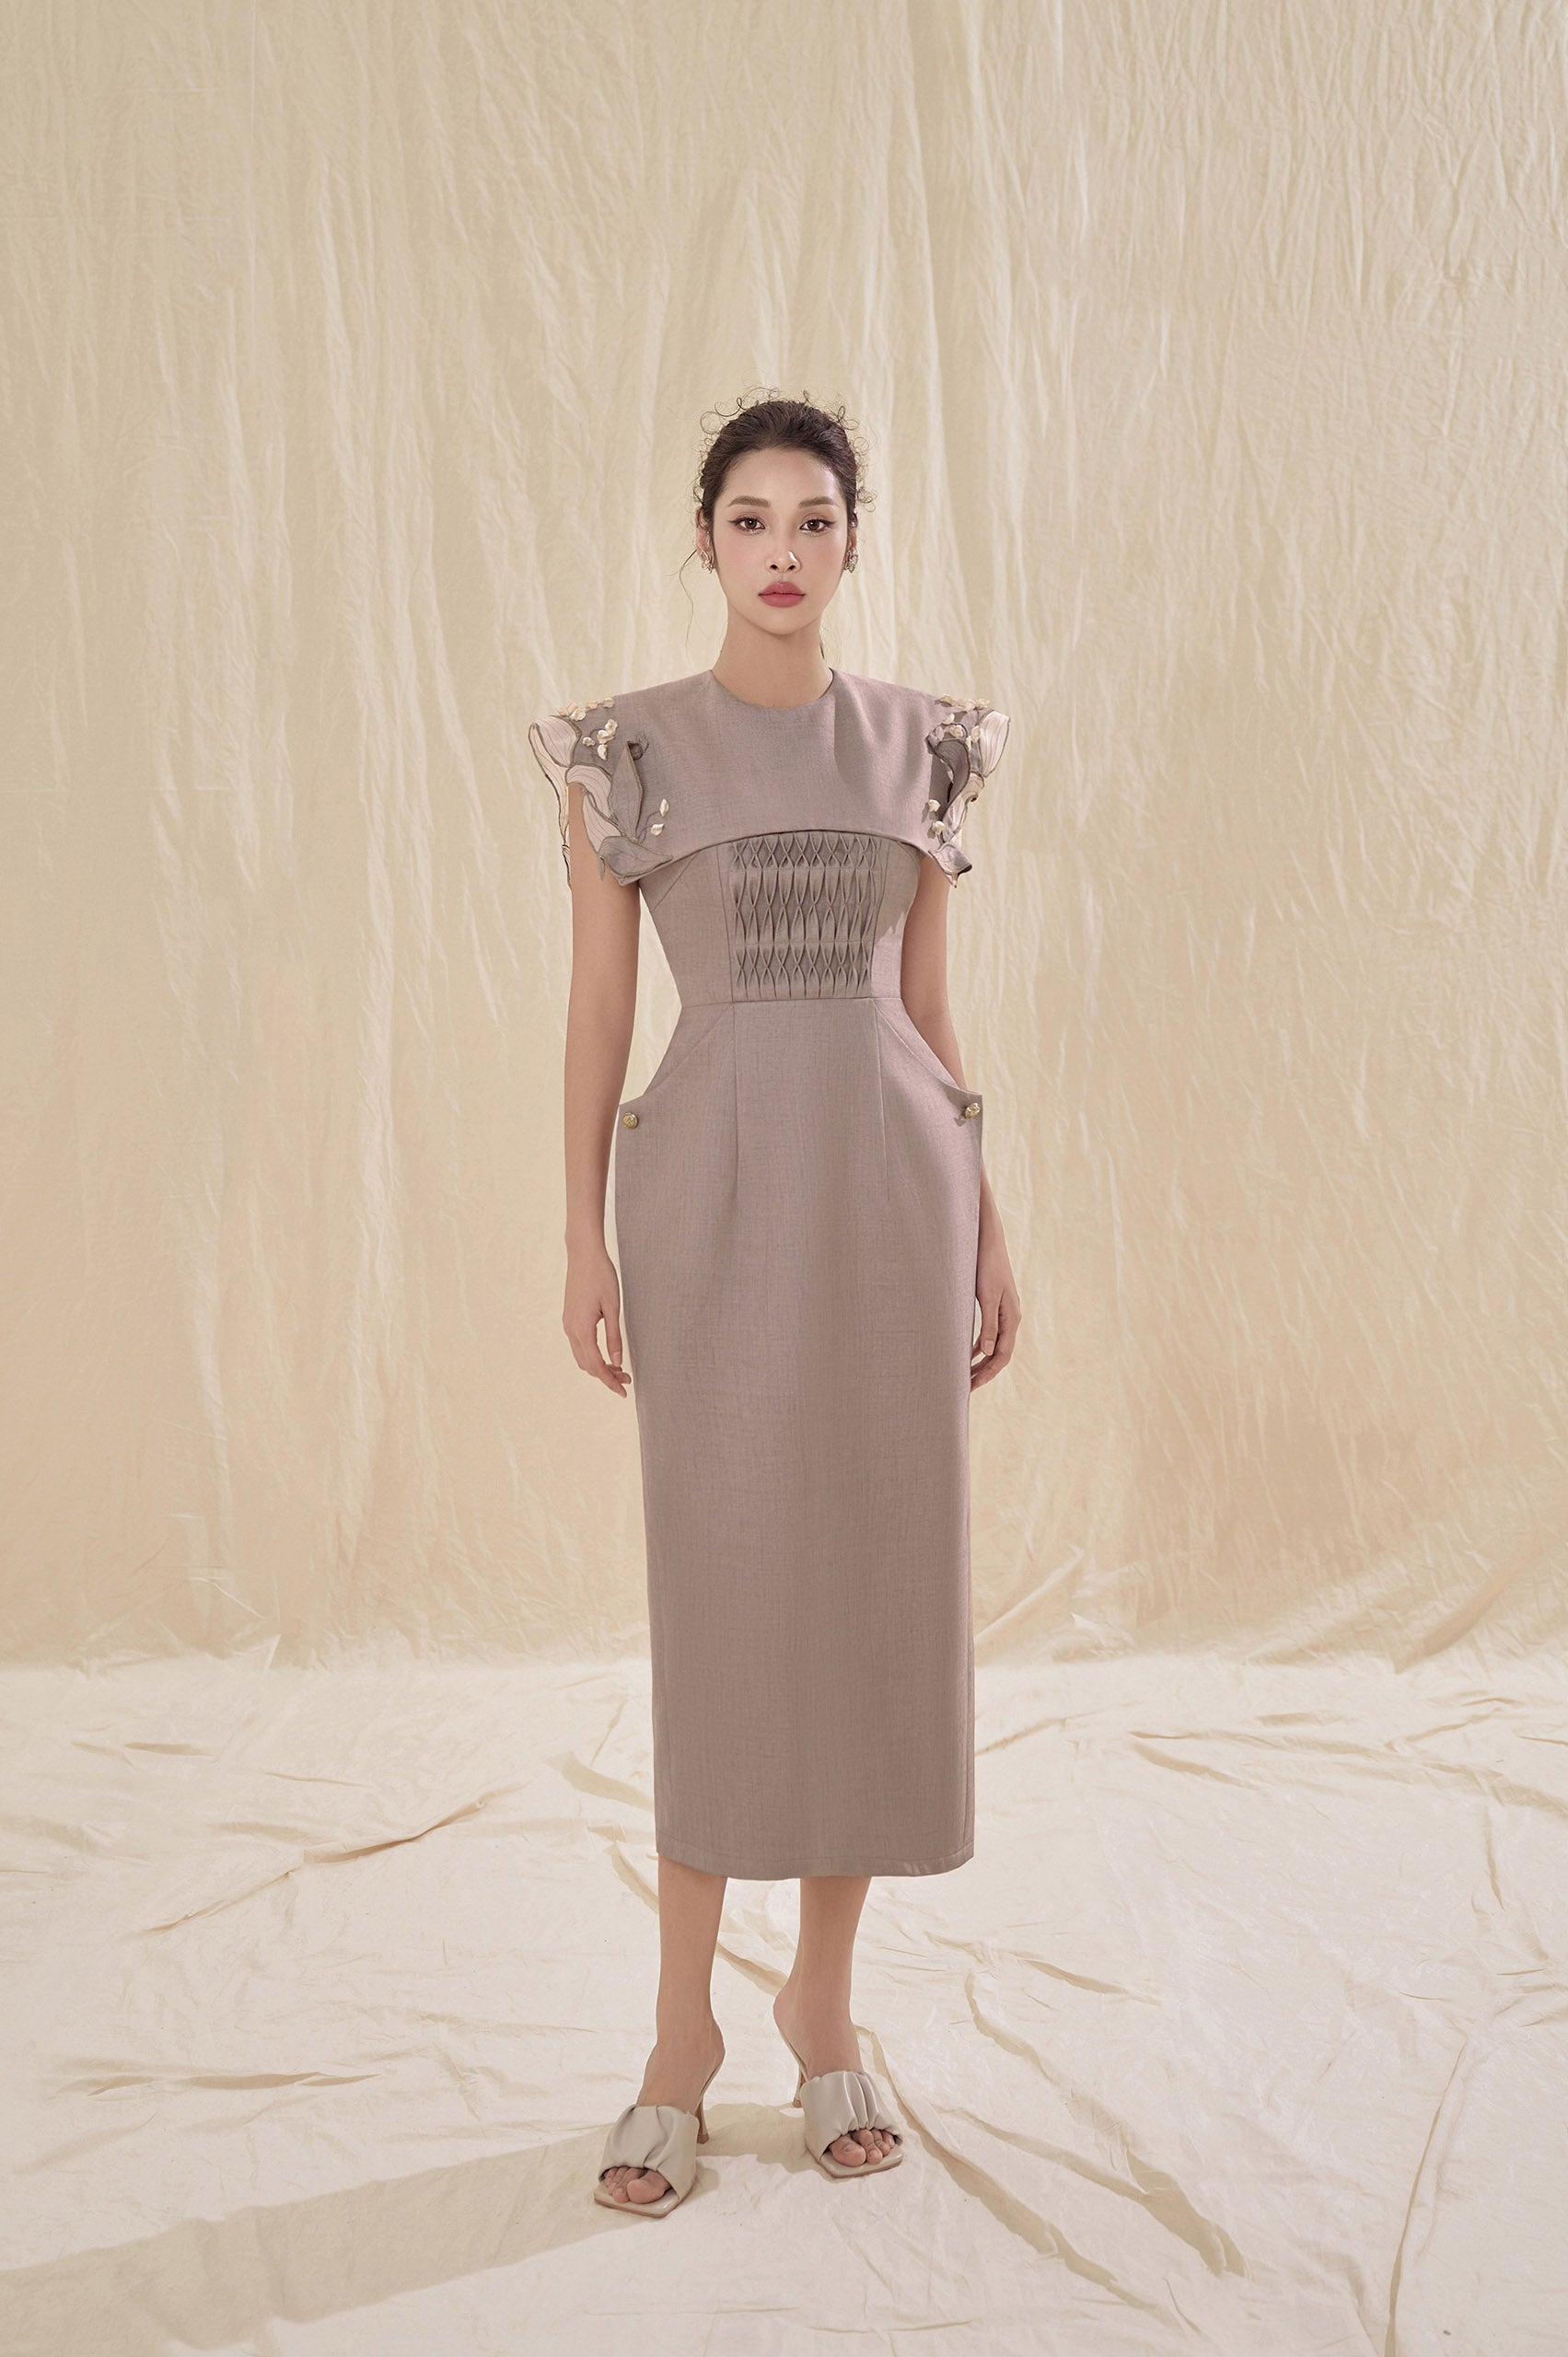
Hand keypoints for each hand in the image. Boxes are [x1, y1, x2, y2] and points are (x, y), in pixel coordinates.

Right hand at [564, 1243, 631, 1395]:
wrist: (584, 1254)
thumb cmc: (601, 1276)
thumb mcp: (613, 1308)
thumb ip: (614, 1337)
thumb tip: (618, 1362)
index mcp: (582, 1329)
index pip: (596, 1365)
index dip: (610, 1381)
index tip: (624, 1392)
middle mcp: (571, 1330)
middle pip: (587, 1365)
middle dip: (606, 1376)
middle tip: (627, 1380)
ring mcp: (568, 1324)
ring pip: (582, 1357)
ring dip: (599, 1366)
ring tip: (619, 1368)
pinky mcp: (569, 1318)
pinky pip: (579, 1346)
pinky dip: (592, 1355)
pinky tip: (606, 1354)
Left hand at [970, 1217, 1020, 1389]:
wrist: (988, 1240)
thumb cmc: (987, 1265)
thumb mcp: (987, 1296)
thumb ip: (989, 1324)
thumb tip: (986, 1352)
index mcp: (1012, 1317)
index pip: (1002, 1355)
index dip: (988, 1373)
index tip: (971, 1386)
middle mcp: (1011, 1318)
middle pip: (999, 1354)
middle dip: (983, 1372)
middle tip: (965, 1388)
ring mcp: (1004, 1312)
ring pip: (994, 1345)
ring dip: (980, 1362)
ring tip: (965, 1376)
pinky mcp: (995, 1305)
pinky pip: (989, 1334)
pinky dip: (978, 1346)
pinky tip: (966, 1354)